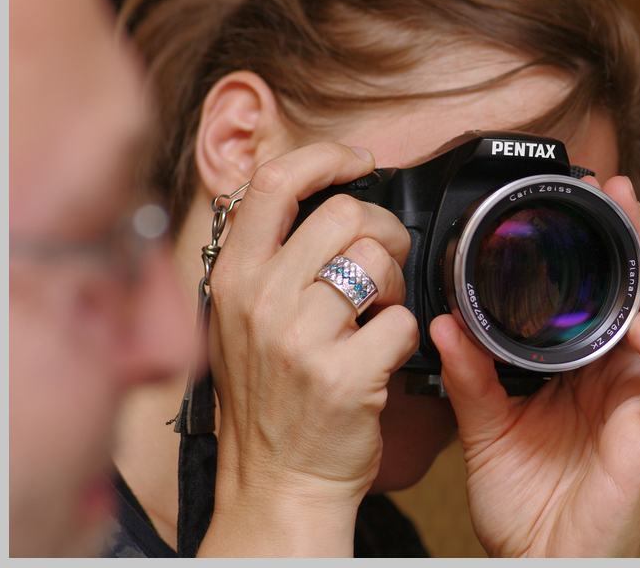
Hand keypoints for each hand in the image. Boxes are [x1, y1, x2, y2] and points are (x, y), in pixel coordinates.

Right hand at [198, 143, 417, 555]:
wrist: (278, 482)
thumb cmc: (269, 398)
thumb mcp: (241, 320)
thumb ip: (269, 260)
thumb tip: (318, 198)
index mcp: (234, 277)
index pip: (275, 183)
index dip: (325, 158)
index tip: (357, 162)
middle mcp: (260, 300)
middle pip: (346, 215)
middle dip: (385, 230)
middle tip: (387, 258)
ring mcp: (299, 338)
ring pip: (380, 261)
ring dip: (397, 282)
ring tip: (382, 311)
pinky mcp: (344, 375)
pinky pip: (402, 320)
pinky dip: (406, 333)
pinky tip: (384, 352)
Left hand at [431, 175, 639, 556]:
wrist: (537, 561)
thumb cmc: (524, 500)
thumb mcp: (487, 426)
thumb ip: (470, 374)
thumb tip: (444, 323)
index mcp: (588, 367)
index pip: (609, 292)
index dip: (604, 245)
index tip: (580, 201)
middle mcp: (624, 375)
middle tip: (618, 192)